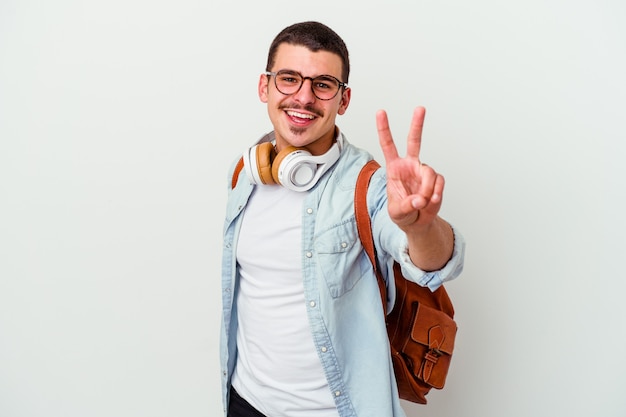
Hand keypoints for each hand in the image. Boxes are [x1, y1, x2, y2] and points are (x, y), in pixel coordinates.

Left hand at [376, 106, 444, 230]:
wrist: (417, 222)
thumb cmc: (402, 213)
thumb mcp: (397, 212)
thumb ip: (406, 206)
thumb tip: (419, 200)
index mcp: (394, 168)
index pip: (388, 145)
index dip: (384, 129)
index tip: (380, 112)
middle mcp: (410, 165)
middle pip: (414, 141)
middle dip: (417, 124)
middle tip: (420, 108)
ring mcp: (423, 171)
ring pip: (429, 173)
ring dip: (426, 190)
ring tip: (423, 202)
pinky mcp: (436, 180)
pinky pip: (439, 183)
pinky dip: (436, 193)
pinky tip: (432, 201)